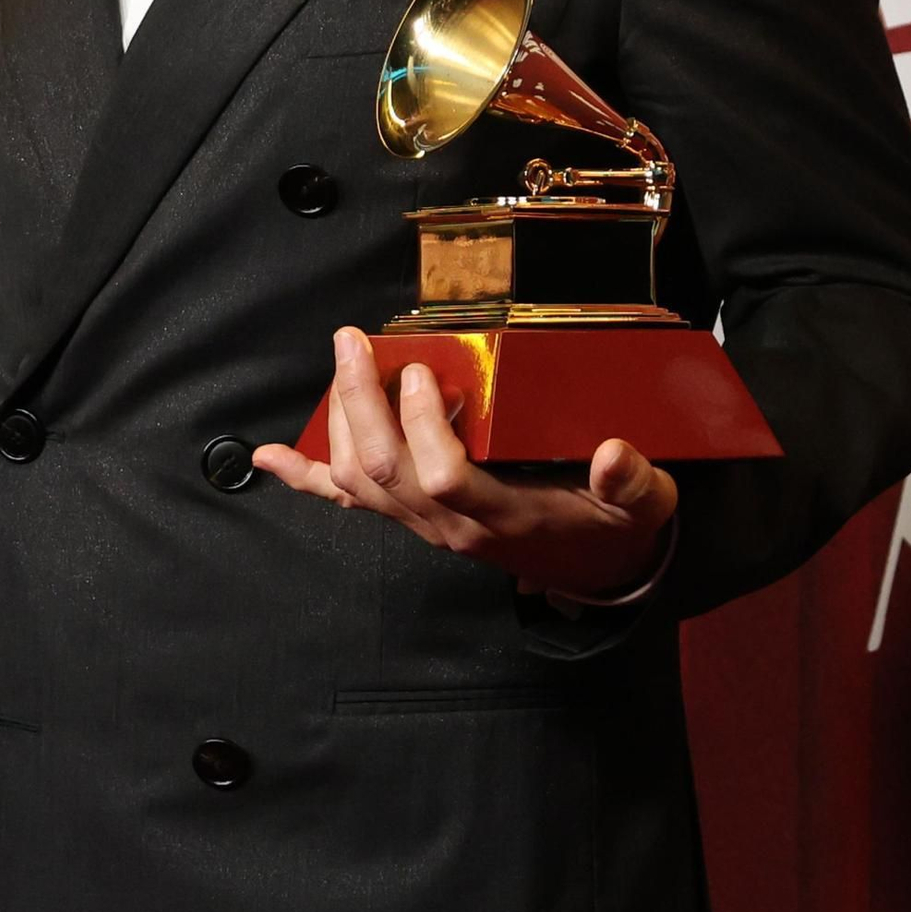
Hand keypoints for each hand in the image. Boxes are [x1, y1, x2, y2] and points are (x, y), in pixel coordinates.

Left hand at [252, 326, 678, 599]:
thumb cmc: (610, 527)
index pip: (444, 479)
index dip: (422, 428)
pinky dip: (305, 477)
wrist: (594, 568)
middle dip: (360, 403)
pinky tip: (268, 457)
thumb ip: (633, 482)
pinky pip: (348, 501)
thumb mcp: (642, 506)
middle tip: (354, 342)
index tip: (423, 373)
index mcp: (503, 517)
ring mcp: (424, 525)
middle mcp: (451, 526)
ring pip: (359, 481)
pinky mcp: (411, 516)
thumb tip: (615, 455)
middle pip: (384, 473)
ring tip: (345, 358)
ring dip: (340, 418)